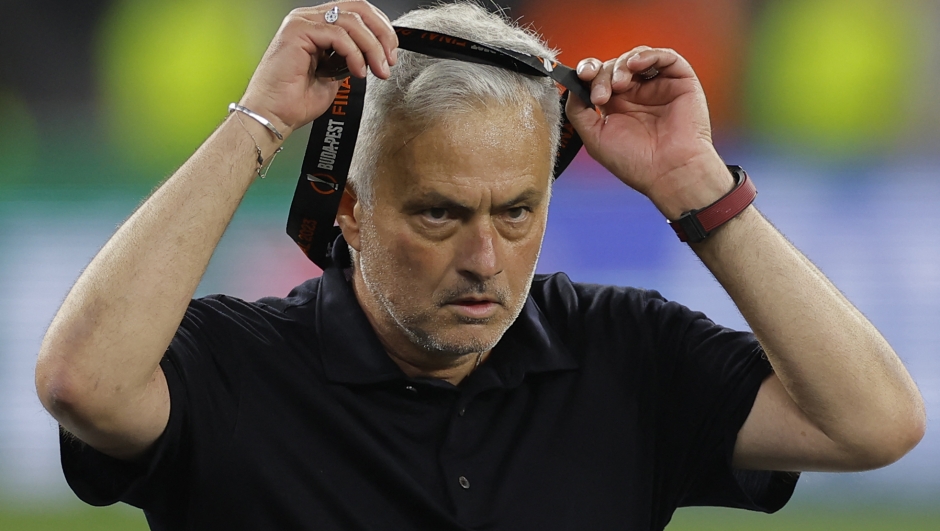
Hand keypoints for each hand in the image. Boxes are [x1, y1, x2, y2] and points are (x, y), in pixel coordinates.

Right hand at [238, 1, 397, 139]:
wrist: (274, 115)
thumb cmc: (296, 100)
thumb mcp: (335, 75)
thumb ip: (352, 58)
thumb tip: (375, 55)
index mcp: (318, 25)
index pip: (357, 12)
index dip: (380, 29)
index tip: (391, 54)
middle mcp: (309, 19)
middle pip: (358, 8)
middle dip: (381, 34)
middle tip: (390, 59)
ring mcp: (302, 22)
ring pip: (352, 21)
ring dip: (371, 47)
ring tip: (377, 70)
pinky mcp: (297, 31)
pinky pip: (338, 34)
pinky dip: (354, 53)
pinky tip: (357, 72)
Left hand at [566, 47, 731, 218]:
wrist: (669, 172)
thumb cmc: (635, 162)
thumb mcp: (594, 137)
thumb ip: (578, 111)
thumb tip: (571, 87)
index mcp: (617, 107)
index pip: (598, 78)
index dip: (588, 72)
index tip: (581, 76)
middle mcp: (637, 95)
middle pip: (613, 66)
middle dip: (602, 76)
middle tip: (601, 97)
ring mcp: (658, 87)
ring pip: (635, 59)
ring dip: (621, 66)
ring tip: (619, 86)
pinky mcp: (680, 81)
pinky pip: (665, 56)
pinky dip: (647, 54)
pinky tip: (635, 65)